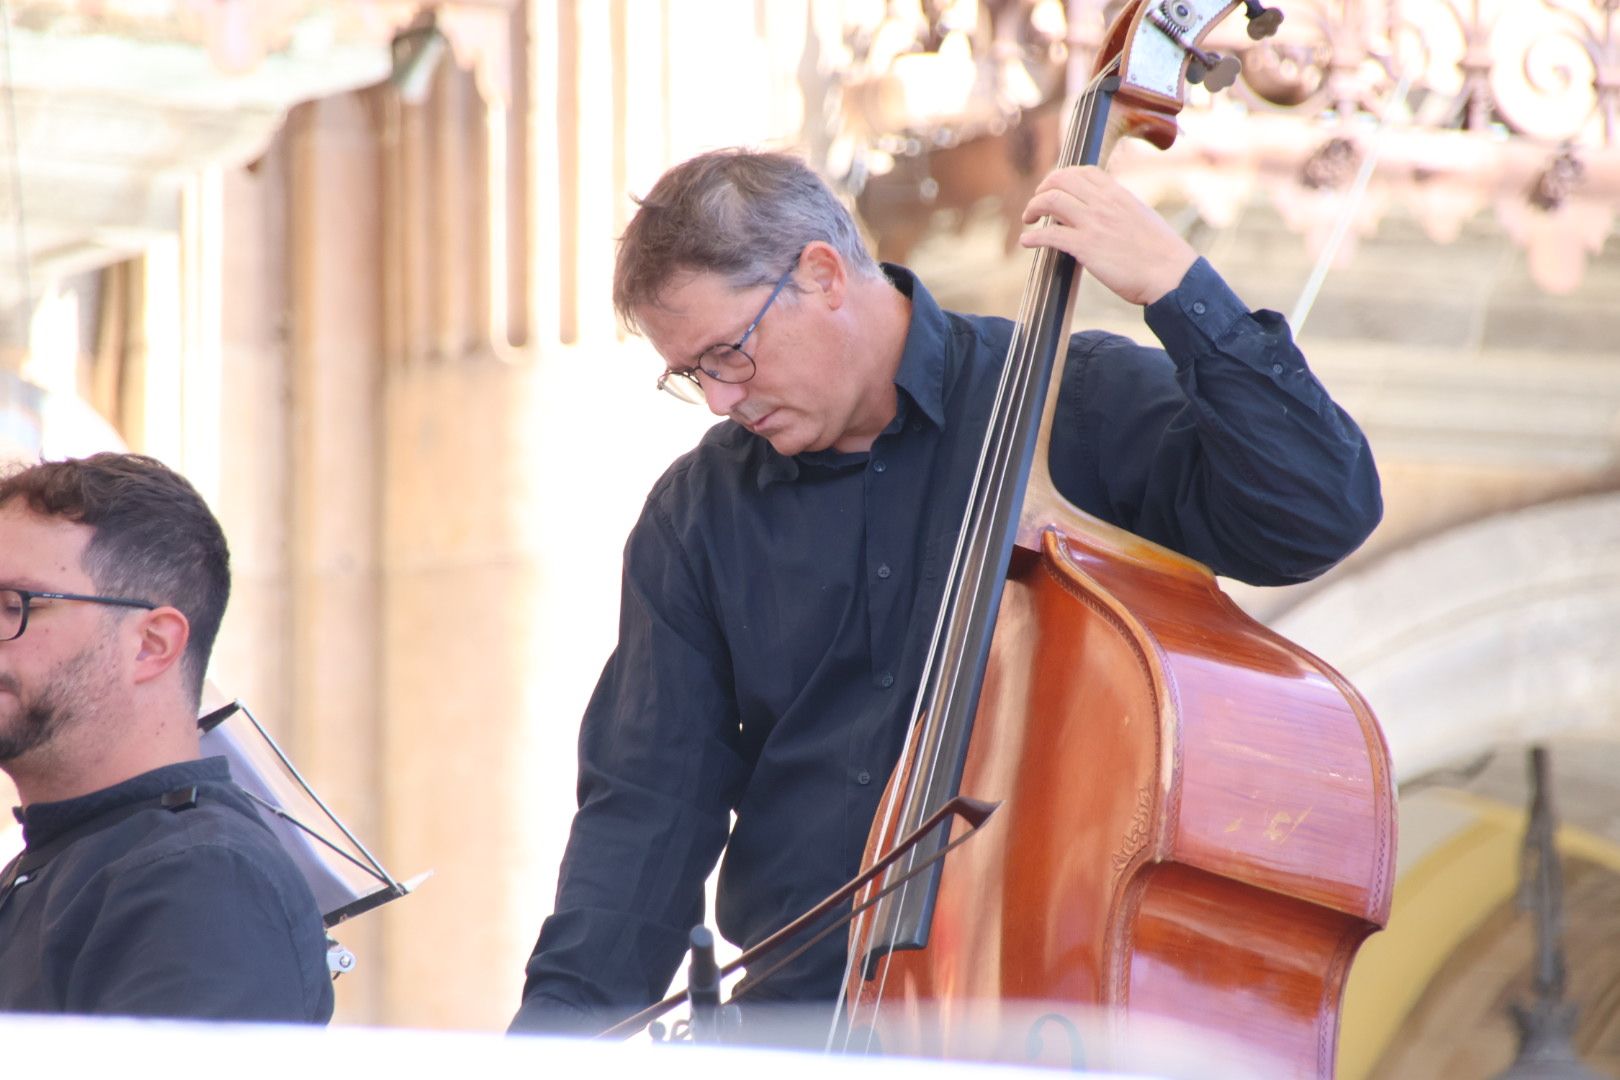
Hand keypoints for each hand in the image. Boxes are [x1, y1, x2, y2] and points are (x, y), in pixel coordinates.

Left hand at [1018, 166, 1197, 306]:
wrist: (1170, 275)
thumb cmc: (1160, 254)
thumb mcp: (1142, 218)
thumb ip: (1121, 210)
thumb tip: (1107, 213)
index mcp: (1119, 194)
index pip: (1084, 172)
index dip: (1062, 177)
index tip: (1054, 189)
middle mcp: (1104, 203)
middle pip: (1061, 180)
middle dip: (1042, 190)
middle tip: (1036, 205)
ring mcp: (1094, 223)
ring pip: (1051, 201)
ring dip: (1033, 208)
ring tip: (1029, 220)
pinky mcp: (1086, 247)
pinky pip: (1050, 234)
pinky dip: (1033, 237)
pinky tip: (1027, 242)